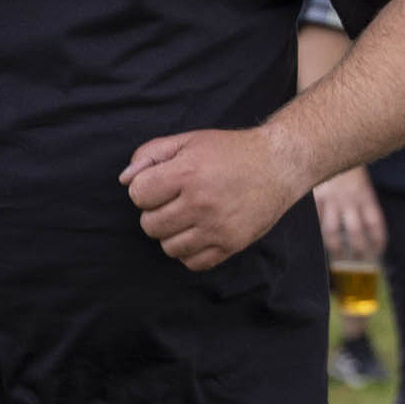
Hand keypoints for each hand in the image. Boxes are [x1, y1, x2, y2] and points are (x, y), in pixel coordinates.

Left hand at [123, 125, 309, 270]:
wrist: (279, 164)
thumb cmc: (230, 151)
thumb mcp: (189, 140)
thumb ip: (151, 154)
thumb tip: (125, 181)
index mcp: (188, 172)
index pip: (138, 195)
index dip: (145, 188)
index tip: (161, 182)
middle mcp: (201, 202)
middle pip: (149, 225)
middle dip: (155, 212)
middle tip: (175, 200)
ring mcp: (217, 227)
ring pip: (168, 247)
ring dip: (172, 234)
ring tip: (187, 217)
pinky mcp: (231, 244)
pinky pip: (193, 263)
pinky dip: (190, 251)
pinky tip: (199, 232)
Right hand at [314, 165, 385, 262]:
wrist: (326, 139)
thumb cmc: (346, 157)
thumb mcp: (358, 175)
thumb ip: (360, 195)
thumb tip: (362, 217)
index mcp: (364, 193)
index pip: (375, 223)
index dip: (378, 239)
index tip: (379, 252)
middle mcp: (349, 199)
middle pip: (355, 233)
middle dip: (358, 251)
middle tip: (359, 263)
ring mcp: (330, 199)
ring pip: (333, 232)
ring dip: (336, 248)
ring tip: (338, 258)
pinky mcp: (314, 197)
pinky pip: (316, 219)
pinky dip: (316, 232)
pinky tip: (315, 241)